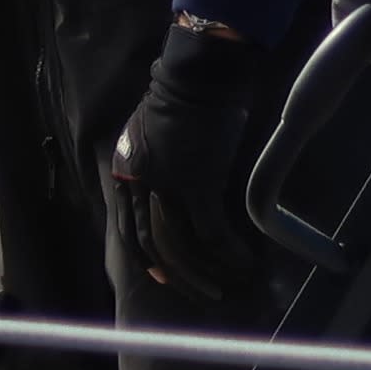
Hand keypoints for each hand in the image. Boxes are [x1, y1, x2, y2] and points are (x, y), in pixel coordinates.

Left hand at [106, 15, 285, 309]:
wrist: (197, 75)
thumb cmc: (181, 93)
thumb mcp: (149, 128)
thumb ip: (152, 157)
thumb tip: (169, 176)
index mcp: (125, 171)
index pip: (128, 227)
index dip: (145, 257)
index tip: (161, 277)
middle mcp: (139, 185)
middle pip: (152, 245)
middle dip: (177, 276)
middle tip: (201, 294)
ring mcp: (167, 188)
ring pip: (181, 246)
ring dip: (204, 273)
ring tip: (225, 288)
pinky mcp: (197, 187)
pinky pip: (212, 234)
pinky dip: (229, 253)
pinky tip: (245, 263)